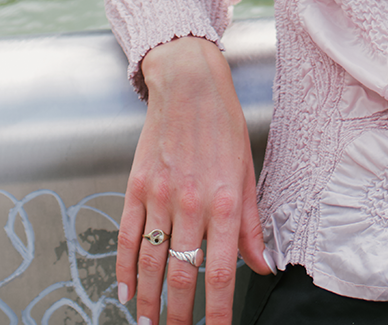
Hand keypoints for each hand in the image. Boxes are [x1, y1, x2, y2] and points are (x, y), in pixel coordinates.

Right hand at [118, 36, 270, 324]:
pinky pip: (128, 237)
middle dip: (180, 315)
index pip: (221, 272)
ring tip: (150, 324)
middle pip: (182, 275)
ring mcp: (159, 197)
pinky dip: (125, 268)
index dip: (218, 310)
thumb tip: (262, 265)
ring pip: (152, 262)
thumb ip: (253, 226)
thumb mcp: (249, 175)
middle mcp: (192, 204)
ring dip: (149, 300)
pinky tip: (126, 291)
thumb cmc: (223, 127)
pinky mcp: (136, 188)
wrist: (189, 86)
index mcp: (226, 203)